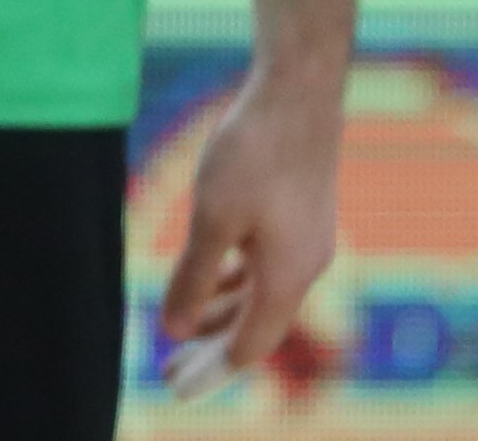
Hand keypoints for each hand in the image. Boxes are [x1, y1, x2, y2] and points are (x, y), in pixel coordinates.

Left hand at [157, 67, 344, 379]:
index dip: (212, 372)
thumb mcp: (213, 218)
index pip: (249, 346)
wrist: (298, 91)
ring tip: (184, 330)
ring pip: (262, 295)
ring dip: (222, 314)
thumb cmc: (254, 151)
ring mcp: (309, 240)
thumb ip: (195, 278)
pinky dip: (238, 283)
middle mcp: (306, 267)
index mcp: (287, 277)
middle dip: (212, 349)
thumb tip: (175, 329)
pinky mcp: (303, 215)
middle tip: (169, 369)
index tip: (175, 386)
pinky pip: (268, 268)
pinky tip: (213, 279)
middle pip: (256, 326)